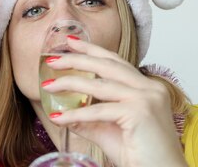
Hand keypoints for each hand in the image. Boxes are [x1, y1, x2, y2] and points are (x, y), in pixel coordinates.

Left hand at [42, 38, 186, 165]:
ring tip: (48, 86)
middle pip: (106, 66)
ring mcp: (146, 98)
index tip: (71, 43)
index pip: (116, 62)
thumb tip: (62, 112)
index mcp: (147, 87)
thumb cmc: (140, 154)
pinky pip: (98, 110)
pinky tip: (58, 117)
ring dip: (69, 84)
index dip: (93, 50)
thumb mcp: (107, 130)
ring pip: (99, 85)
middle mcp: (150, 88)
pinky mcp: (139, 113)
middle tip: (53, 59)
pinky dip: (75, 114)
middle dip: (76, 60)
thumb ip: (87, 119)